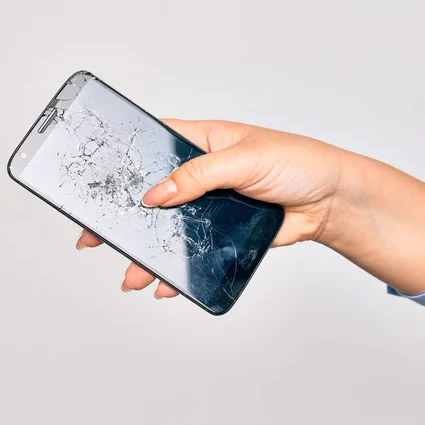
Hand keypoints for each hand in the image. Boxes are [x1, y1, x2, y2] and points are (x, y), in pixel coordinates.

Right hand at [76, 119, 347, 297]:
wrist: (329, 201)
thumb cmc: (297, 162)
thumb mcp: (245, 159)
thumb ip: (198, 175)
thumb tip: (156, 194)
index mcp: (203, 141)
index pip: (153, 146)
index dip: (122, 163)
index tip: (95, 185)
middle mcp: (202, 172)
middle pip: (154, 193)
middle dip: (126, 217)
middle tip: (97, 238)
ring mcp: (211, 203)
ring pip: (171, 227)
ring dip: (149, 250)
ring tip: (132, 274)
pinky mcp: (224, 231)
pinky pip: (194, 249)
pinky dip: (179, 266)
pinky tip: (166, 283)